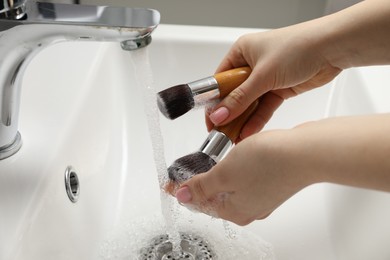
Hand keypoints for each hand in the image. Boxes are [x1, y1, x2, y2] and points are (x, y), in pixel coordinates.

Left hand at [177, 114, 389, 224]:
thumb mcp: (225, 173)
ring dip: (216, 174)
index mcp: (234, 211)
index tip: (169, 181)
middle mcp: (248, 208)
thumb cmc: (269, 163)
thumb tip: (182, 197)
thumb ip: (202, 187)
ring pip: (229, 187)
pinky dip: (233, 170)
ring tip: (206, 161)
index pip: (198, 203)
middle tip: (186, 169)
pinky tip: (232, 158)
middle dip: (198, 183)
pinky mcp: (271, 183)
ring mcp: (261, 197)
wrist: (306, 152)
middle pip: (213, 197)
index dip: (181, 190)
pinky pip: (243, 179)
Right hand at [207, 0, 389, 139]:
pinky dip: (257, 120)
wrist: (331, 49)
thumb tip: (219, 115)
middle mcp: (252, 65)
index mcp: (241, 52)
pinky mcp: (279, 89)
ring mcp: (266, 78)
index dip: (213, 101)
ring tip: (234, 138)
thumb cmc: (297, 48)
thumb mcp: (262, 75)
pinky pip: (264, 108)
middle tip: (221, 133)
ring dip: (243, 120)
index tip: (210, 120)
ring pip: (249, 103)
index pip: (220, 80)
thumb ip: (240, 98)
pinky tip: (249, 133)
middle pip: (234, 94)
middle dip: (229, 114)